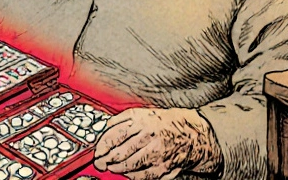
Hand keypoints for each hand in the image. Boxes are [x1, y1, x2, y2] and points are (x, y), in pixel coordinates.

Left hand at [94, 107, 221, 179]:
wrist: (190, 133)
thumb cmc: (163, 123)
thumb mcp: (141, 114)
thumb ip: (122, 119)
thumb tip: (105, 127)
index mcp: (141, 122)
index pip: (115, 135)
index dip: (103, 146)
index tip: (98, 151)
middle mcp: (149, 137)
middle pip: (121, 152)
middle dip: (107, 160)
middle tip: (101, 163)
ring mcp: (157, 153)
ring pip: (131, 164)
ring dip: (118, 168)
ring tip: (112, 168)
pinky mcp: (164, 166)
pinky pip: (144, 175)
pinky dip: (133, 176)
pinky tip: (128, 174)